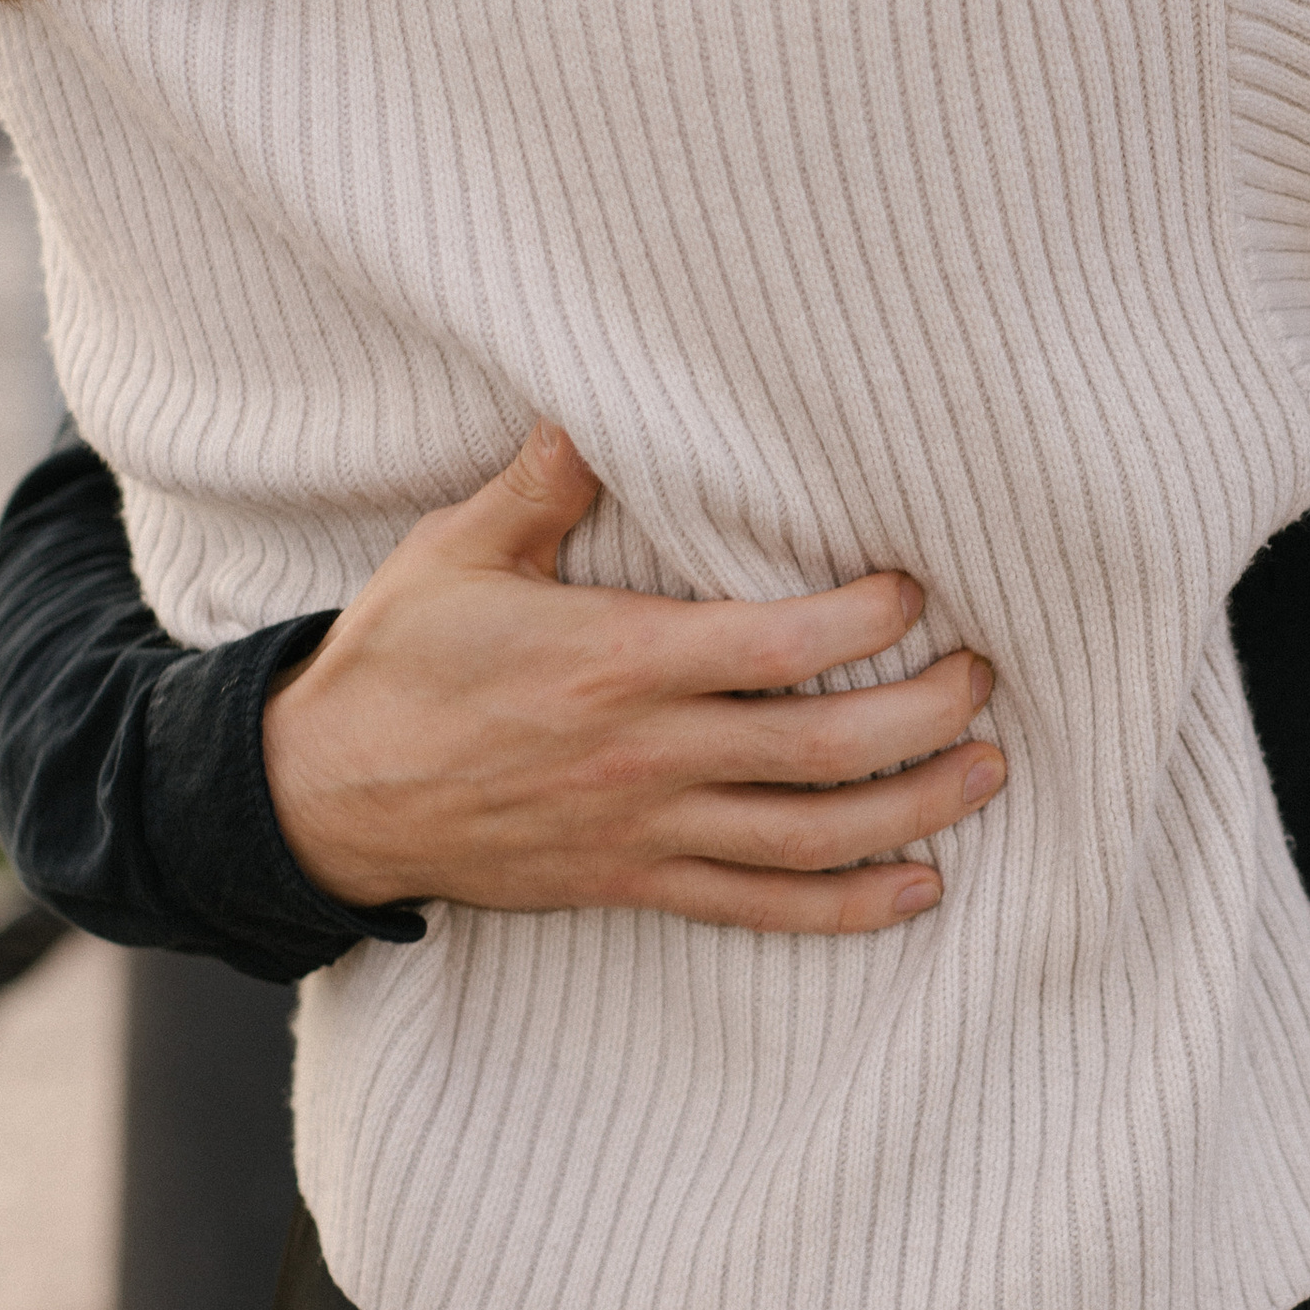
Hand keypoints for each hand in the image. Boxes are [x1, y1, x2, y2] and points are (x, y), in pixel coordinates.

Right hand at [262, 421, 1006, 929]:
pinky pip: (759, 907)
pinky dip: (848, 906)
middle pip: (824, 748)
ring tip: (987, 770)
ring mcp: (645, 830)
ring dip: (916, 808)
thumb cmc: (395, 664)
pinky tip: (919, 887)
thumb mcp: (456, 554)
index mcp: (617, 661)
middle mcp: (647, 755)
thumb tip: (599, 402)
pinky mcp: (633, 884)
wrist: (322, 798)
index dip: (867, 619)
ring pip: (812, 837)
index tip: (916, 586)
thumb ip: (543, 483)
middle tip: (986, 675)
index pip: (780, 644)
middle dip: (926, 713)